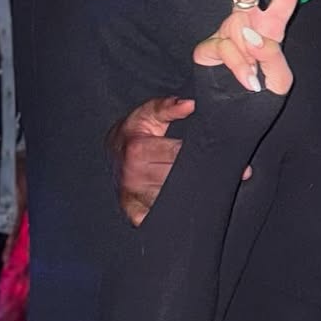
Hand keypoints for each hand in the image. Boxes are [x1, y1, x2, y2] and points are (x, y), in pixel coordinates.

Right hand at [109, 95, 194, 227]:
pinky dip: (172, 210)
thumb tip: (189, 104)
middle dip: (194, 172)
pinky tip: (178, 199)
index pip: (177, 154)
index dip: (197, 152)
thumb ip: (168, 107)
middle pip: (177, 178)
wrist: (111, 153)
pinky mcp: (133, 213)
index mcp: (136, 150)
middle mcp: (133, 176)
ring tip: (191, 181)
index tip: (210, 152)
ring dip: (186, 191)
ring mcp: (132, 196)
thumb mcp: (147, 114)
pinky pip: (160, 216)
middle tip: (204, 167)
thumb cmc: (132, 133)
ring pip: (172, 199)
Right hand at [193, 0, 310, 95]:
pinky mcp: (210, 45)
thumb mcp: (279, 79)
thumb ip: (271, 59)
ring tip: (255, 78)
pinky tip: (244, 79)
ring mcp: (228, 30)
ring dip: (251, 60)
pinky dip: (239, 69)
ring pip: (240, 34)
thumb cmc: (264, 89)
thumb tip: (250, 35)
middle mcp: (249, 19)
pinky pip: (228, 52)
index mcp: (272, 24)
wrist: (237, 109)